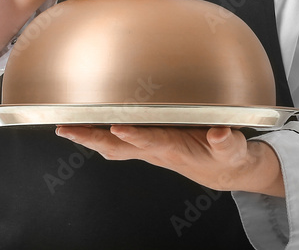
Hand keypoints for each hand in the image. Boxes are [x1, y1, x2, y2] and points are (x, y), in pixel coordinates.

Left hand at [53, 125, 284, 196]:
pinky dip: (99, 135)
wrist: (223, 170)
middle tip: (67, 128)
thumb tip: (220, 132)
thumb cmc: (225, 157)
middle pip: (118, 146)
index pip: (151, 141)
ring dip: (89, 138)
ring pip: (112, 145)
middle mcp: (156, 150)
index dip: (135, 136)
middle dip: (92, 138)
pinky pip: (117, 142)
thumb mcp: (233, 150)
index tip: (118, 128)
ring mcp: (149, 148)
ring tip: (65, 128)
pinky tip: (85, 128)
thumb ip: (227, 141)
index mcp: (175, 149)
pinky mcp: (147, 143)